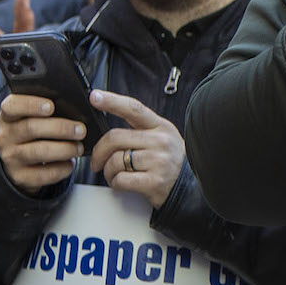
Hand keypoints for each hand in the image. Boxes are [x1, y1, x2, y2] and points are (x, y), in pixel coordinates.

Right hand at [0, 94, 88, 193]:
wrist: (18, 164)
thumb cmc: (33, 134)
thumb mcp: (31, 119)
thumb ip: (46, 111)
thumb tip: (74, 108)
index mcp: (8, 116)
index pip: (11, 106)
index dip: (31, 104)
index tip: (51, 106)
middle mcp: (5, 136)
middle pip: (30, 128)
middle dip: (60, 128)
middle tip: (81, 130)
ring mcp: (11, 158)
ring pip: (38, 152)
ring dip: (63, 149)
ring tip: (79, 148)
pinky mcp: (20, 177)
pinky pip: (43, 174)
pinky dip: (61, 168)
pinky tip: (70, 163)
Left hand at [87, 92, 183, 208]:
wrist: (190, 188)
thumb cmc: (171, 163)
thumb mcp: (163, 138)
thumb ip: (140, 131)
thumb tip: (109, 133)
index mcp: (160, 126)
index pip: (134, 109)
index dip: (112, 101)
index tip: (95, 96)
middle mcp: (160, 141)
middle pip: (115, 138)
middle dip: (99, 151)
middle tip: (97, 161)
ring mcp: (158, 161)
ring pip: (115, 161)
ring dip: (107, 171)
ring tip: (113, 175)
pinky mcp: (155, 181)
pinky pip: (121, 179)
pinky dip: (115, 183)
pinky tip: (120, 183)